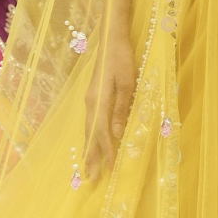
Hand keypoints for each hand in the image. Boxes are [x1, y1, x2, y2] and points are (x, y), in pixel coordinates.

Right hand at [84, 34, 136, 180]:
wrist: (111, 39)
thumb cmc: (122, 59)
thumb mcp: (128, 83)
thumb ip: (121, 109)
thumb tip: (116, 134)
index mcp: (99, 101)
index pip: (102, 133)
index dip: (106, 152)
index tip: (110, 168)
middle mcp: (91, 103)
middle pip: (91, 135)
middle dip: (91, 157)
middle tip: (91, 177)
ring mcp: (90, 99)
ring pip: (89, 129)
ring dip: (89, 148)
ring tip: (89, 165)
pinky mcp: (93, 95)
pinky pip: (91, 121)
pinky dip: (92, 135)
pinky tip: (93, 141)